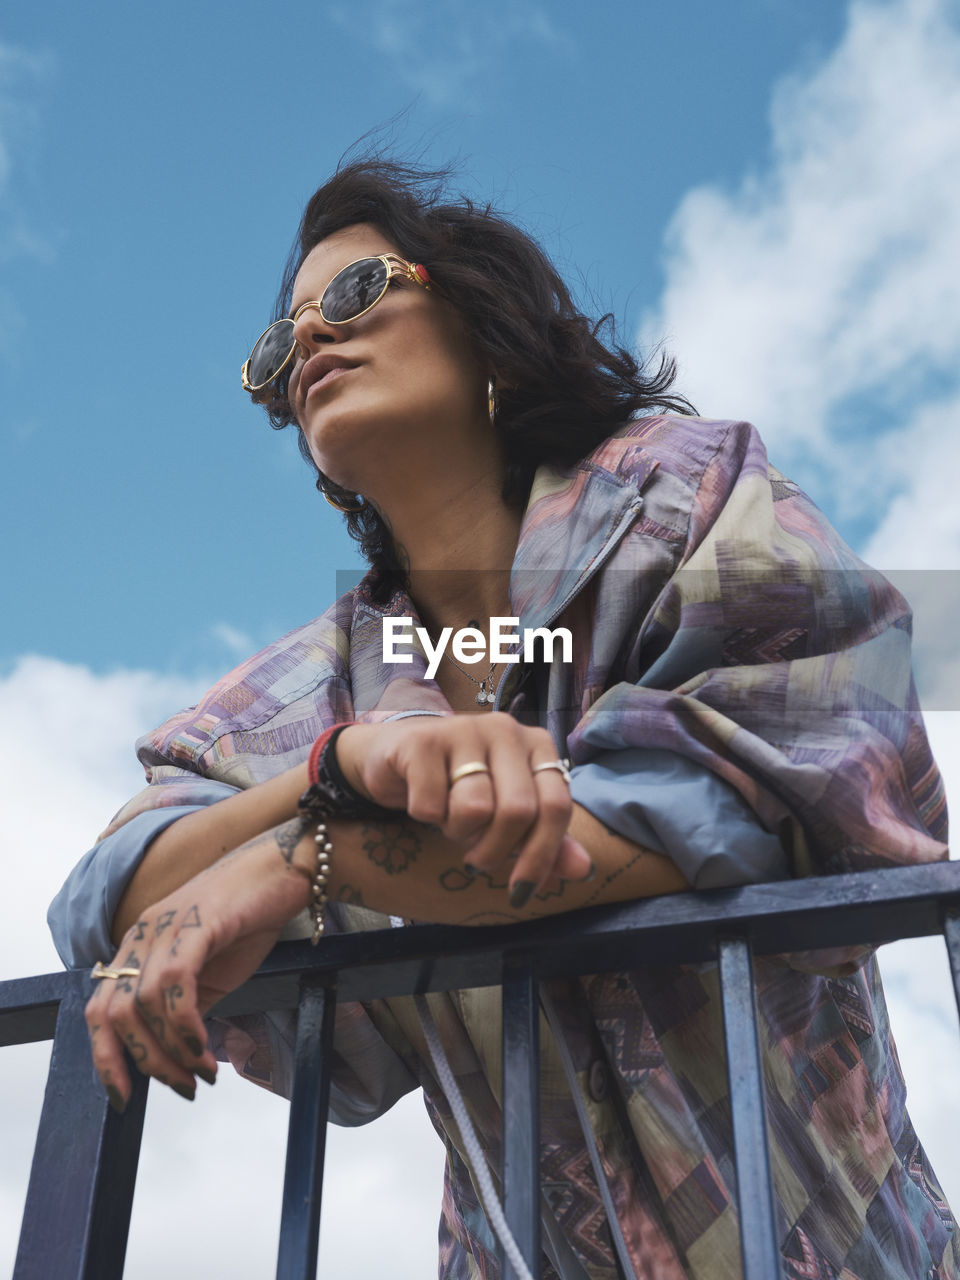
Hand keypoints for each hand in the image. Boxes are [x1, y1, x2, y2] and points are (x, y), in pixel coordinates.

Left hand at [85, 821, 311, 1109]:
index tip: (124, 1098)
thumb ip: (185, 1008)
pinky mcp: (196, 923)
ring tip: (201, 1073)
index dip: (106, 1058)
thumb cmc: (250, 915)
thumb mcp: (211, 973)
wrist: (286, 868)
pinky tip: (205, 1046)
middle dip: (144, 1063)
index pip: (99, 1010)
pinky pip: (174, 983)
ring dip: (170, 1052)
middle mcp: (141, 935)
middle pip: (113, 1013)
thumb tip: (171, 1056)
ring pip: (141, 1005)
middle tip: (181, 1087)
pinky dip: (185, 1024)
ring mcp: (165, 926)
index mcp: (138, 947)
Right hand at [336, 714, 590, 904]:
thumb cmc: (459, 787)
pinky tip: (423, 802)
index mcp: (536, 744)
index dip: (541, 856)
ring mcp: (463, 728)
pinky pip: (431, 806)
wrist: (395, 758)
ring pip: (475, 809)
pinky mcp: (422, 741)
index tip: (520, 891)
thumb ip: (545, 840)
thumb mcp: (506, 814)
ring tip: (449, 820)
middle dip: (494, 851)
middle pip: (518, 811)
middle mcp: (505, 729)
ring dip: (457, 833)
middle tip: (475, 858)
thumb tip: (586, 871)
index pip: (556, 806)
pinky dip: (426, 817)